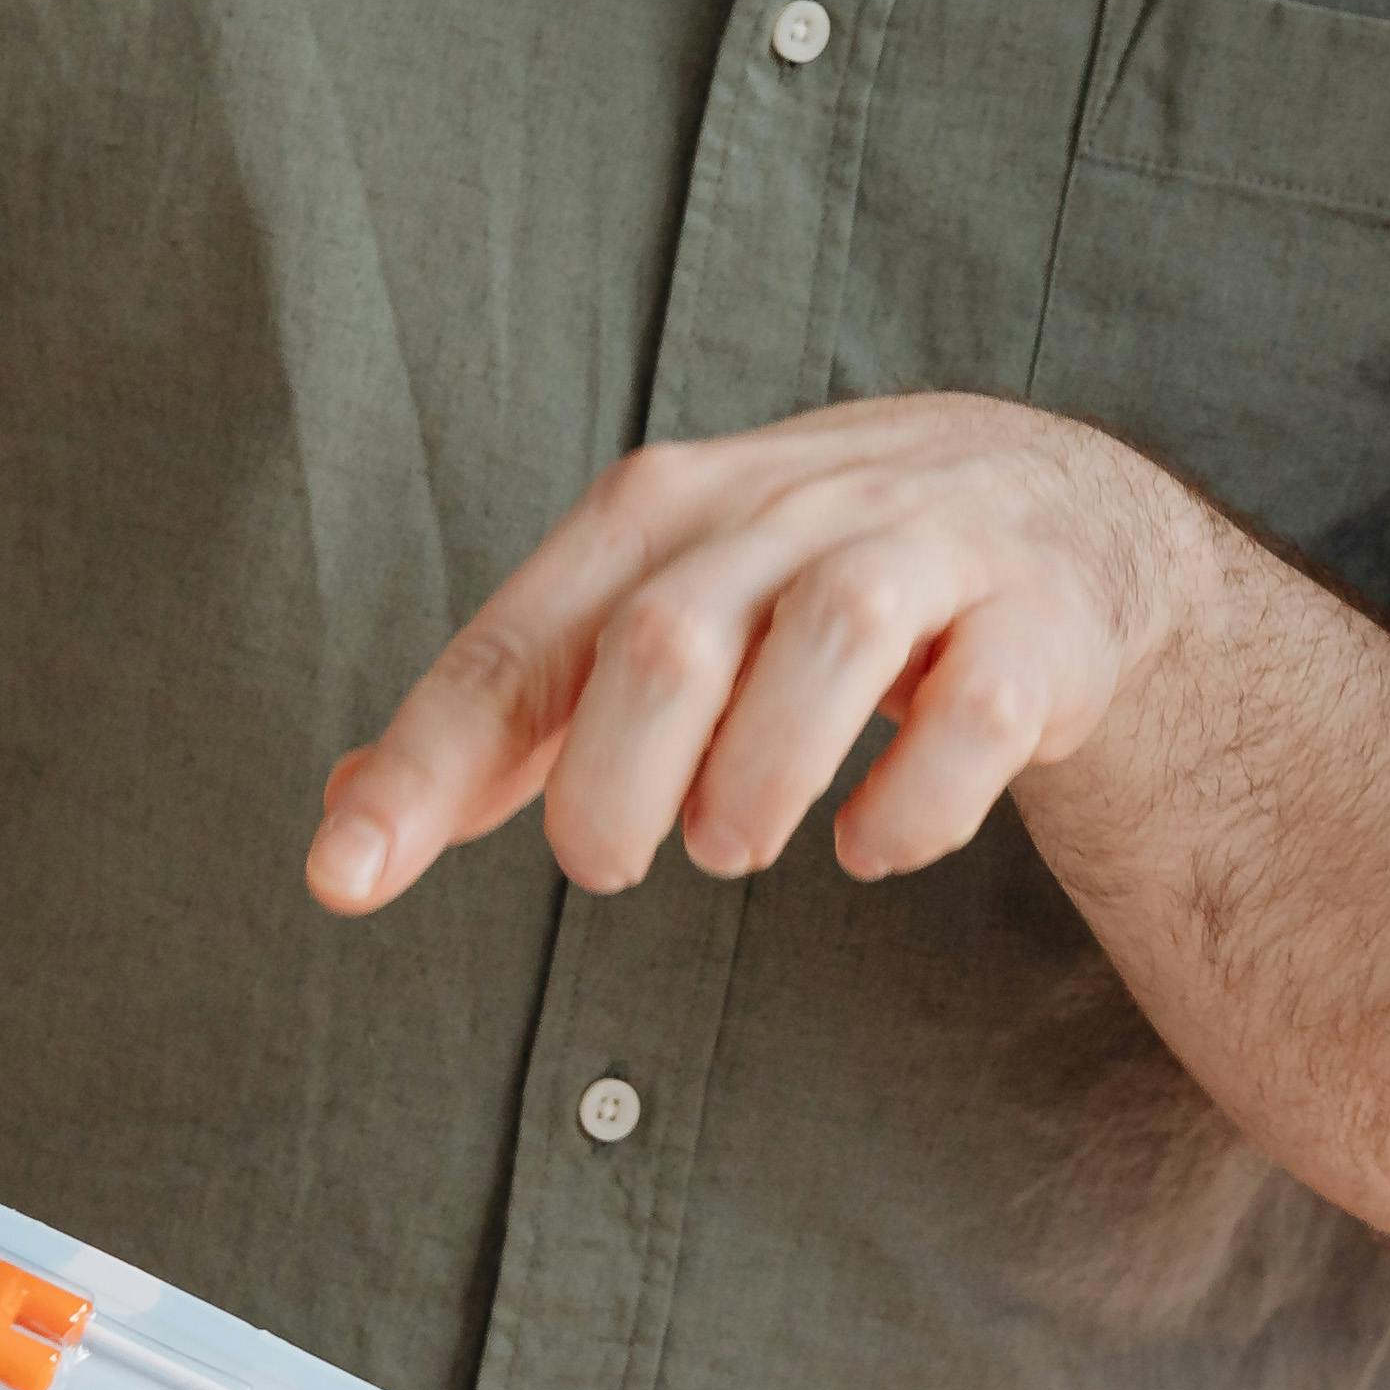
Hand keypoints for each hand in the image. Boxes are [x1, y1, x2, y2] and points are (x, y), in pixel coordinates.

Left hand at [308, 396, 1217, 912]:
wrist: (1047, 514)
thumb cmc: (803, 579)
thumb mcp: (649, 608)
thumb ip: (516, 713)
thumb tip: (346, 820)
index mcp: (662, 511)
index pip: (519, 644)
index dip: (427, 762)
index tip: (343, 879)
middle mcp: (786, 510)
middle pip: (666, 638)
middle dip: (615, 784)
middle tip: (611, 865)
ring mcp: (923, 553)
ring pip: (830, 644)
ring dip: (758, 786)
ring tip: (736, 844)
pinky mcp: (1034, 623)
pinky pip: (975, 717)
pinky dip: (910, 810)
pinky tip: (869, 845)